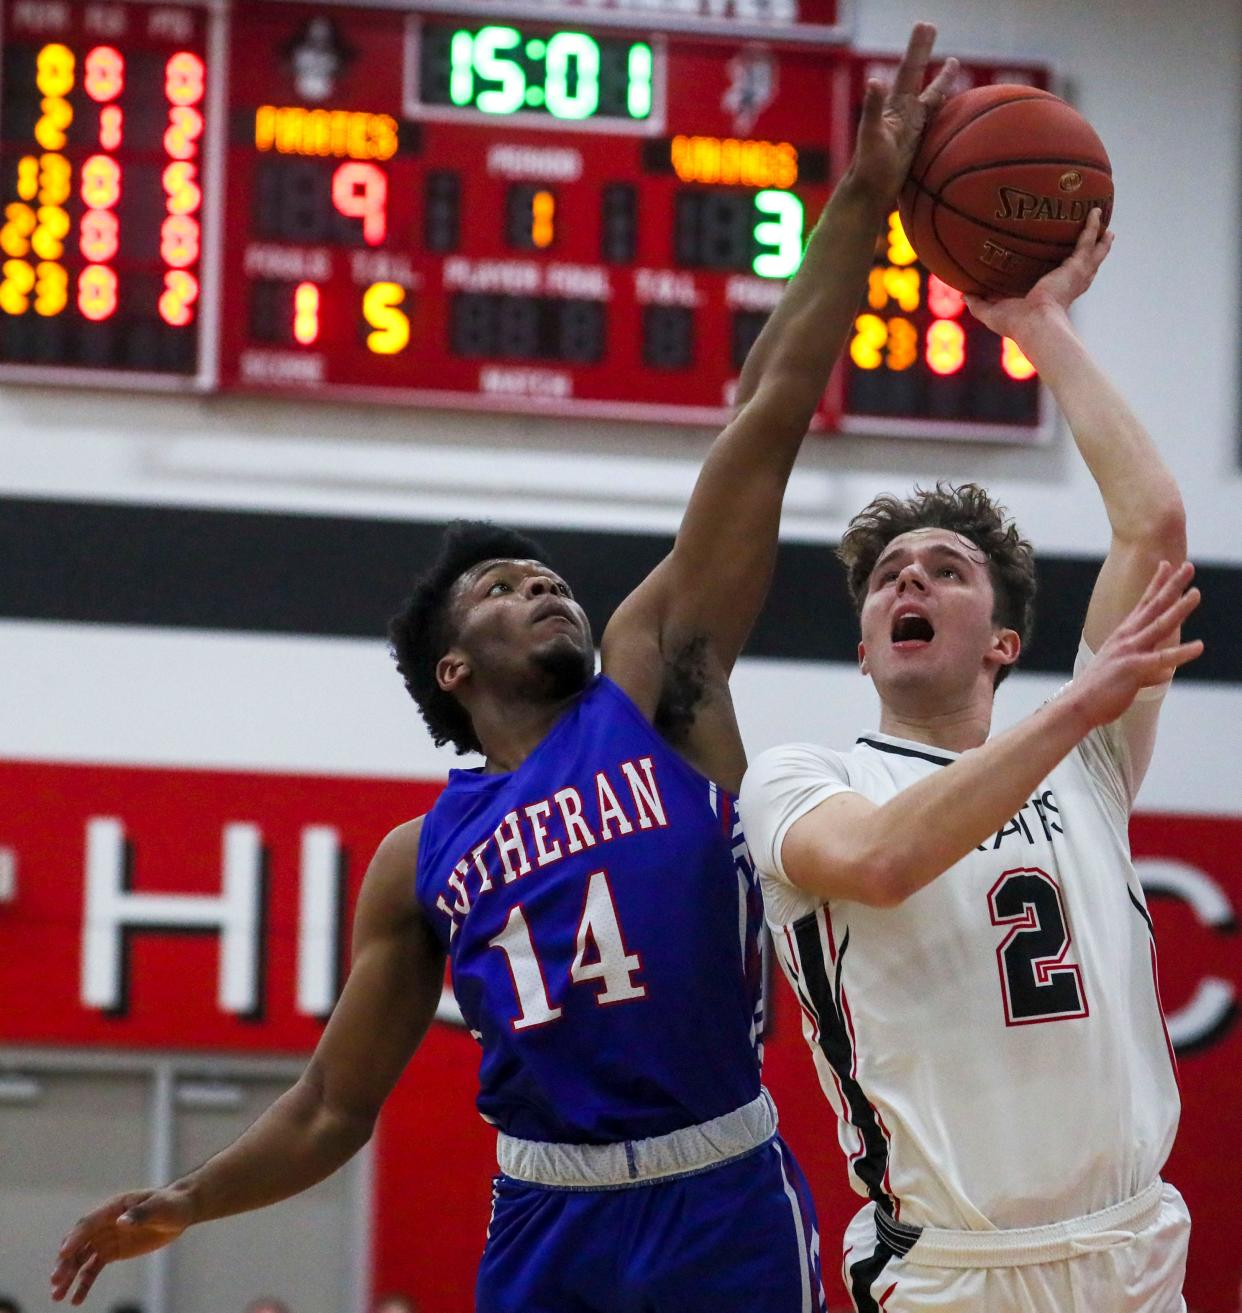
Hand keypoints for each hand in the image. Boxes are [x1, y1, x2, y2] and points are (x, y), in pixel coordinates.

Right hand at [51, 1188, 193, 1304]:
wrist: (180, 1212)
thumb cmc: (171, 1205)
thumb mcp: (159, 1208)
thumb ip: (141, 1214)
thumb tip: (122, 1221)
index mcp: (114, 1207)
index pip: (89, 1223)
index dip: (76, 1238)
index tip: (63, 1254)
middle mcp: (104, 1223)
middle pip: (79, 1243)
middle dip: (65, 1261)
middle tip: (55, 1281)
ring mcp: (106, 1238)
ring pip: (81, 1258)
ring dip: (68, 1275)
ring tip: (57, 1295)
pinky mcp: (112, 1251)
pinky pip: (93, 1268)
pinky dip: (83, 1283)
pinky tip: (76, 1299)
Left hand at [847, 23, 958, 206]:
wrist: (868, 195)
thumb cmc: (868, 168)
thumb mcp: (871, 137)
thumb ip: (872, 109)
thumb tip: (874, 81)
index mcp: (895, 107)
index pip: (908, 71)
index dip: (917, 49)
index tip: (924, 25)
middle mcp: (903, 113)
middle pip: (917, 76)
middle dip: (924, 52)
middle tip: (931, 27)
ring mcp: (910, 128)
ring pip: (930, 98)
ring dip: (941, 81)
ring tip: (953, 64)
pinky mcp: (916, 144)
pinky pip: (934, 121)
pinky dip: (943, 109)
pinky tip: (950, 106)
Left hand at [965, 207, 1112, 337]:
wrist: (1034, 325)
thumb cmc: (1016, 324)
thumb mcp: (991, 311)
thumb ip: (978, 302)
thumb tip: (963, 292)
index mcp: (1052, 296)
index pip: (1061, 282)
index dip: (1065, 274)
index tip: (1066, 268)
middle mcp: (1067, 286)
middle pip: (1084, 268)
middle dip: (1092, 257)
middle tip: (1098, 245)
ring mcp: (1075, 276)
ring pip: (1092, 254)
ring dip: (1100, 240)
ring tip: (1108, 228)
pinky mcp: (1076, 268)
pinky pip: (1086, 242)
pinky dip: (1091, 227)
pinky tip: (1095, 211)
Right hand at [1066, 560, 1202, 730]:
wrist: (1078, 705)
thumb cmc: (1099, 692)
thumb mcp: (1126, 675)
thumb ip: (1150, 671)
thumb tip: (1166, 672)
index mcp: (1123, 636)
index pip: (1143, 604)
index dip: (1156, 584)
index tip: (1166, 565)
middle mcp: (1126, 638)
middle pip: (1154, 607)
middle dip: (1172, 585)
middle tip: (1188, 567)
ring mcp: (1130, 651)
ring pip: (1160, 625)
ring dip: (1179, 609)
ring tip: (1196, 594)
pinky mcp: (1134, 668)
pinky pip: (1163, 659)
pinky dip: (1181, 653)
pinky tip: (1199, 646)